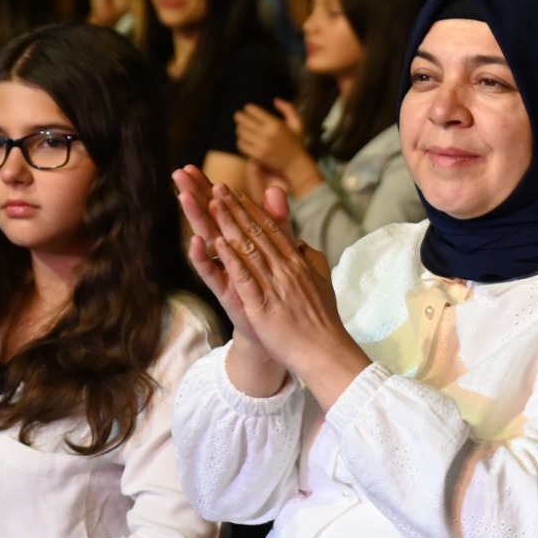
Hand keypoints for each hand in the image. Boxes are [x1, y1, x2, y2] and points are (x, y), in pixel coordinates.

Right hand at [174, 164, 274, 363]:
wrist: (278, 326)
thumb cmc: (274, 286)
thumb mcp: (279, 247)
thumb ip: (277, 219)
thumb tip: (275, 189)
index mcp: (239, 240)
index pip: (220, 208)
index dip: (207, 188)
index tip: (192, 166)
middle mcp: (227, 253)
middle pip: (208, 218)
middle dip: (194, 195)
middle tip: (178, 173)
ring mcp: (225, 271)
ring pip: (207, 240)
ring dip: (195, 219)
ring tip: (183, 197)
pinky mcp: (227, 290)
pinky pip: (211, 272)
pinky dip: (204, 258)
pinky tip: (196, 242)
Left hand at [195, 175, 370, 406]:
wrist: (325, 351)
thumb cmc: (322, 320)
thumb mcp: (320, 281)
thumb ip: (308, 259)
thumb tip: (300, 243)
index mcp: (298, 262)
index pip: (271, 230)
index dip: (251, 209)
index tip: (235, 192)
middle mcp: (286, 268)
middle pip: (257, 232)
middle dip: (236, 208)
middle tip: (217, 186)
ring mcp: (275, 286)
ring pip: (249, 249)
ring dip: (230, 225)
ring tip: (212, 203)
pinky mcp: (263, 305)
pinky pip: (245, 278)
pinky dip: (231, 260)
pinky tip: (217, 243)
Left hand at [234, 100, 318, 192]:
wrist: (295, 164)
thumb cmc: (296, 143)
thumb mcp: (298, 123)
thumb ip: (288, 109)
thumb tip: (275, 100)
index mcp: (275, 124)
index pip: (254, 111)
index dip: (248, 108)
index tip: (248, 109)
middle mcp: (266, 133)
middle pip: (244, 120)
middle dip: (239, 116)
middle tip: (238, 116)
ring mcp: (260, 145)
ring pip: (241, 132)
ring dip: (239, 128)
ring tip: (241, 127)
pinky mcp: (257, 155)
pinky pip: (241, 144)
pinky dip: (240, 140)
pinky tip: (244, 139)